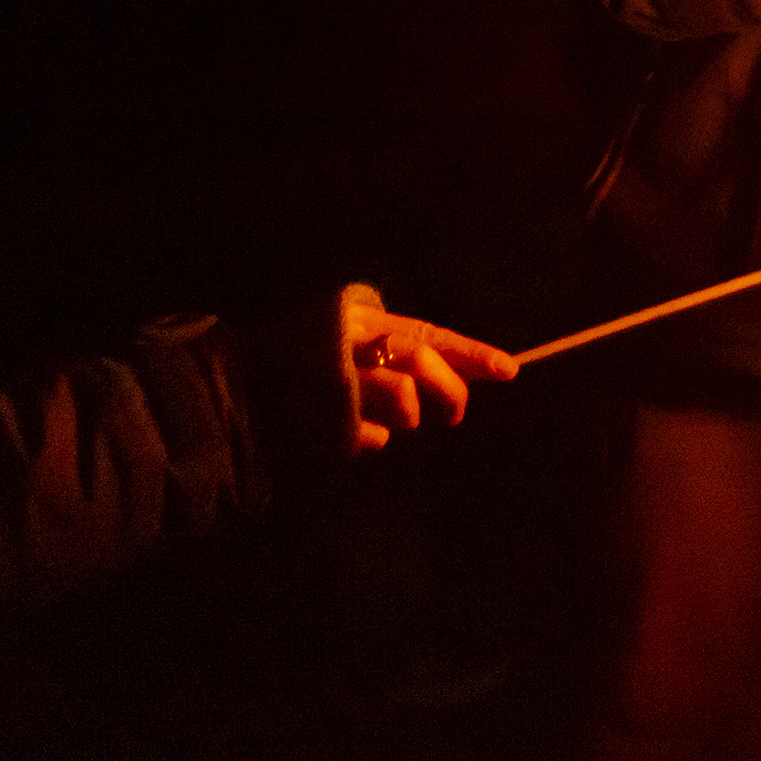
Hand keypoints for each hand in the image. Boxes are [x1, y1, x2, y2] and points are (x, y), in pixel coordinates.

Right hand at [339, 285, 519, 454]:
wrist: (251, 363)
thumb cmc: (326, 354)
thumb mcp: (366, 339)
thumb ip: (417, 350)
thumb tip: (479, 368)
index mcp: (370, 322)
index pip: (433, 336)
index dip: (473, 352)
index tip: (510, 369)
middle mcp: (354, 342)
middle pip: (420, 359)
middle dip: (449, 390)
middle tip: (455, 413)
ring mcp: (335, 375)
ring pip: (401, 395)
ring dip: (410, 415)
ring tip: (396, 418)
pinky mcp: (321, 412)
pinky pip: (368, 434)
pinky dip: (375, 439)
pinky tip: (370, 434)